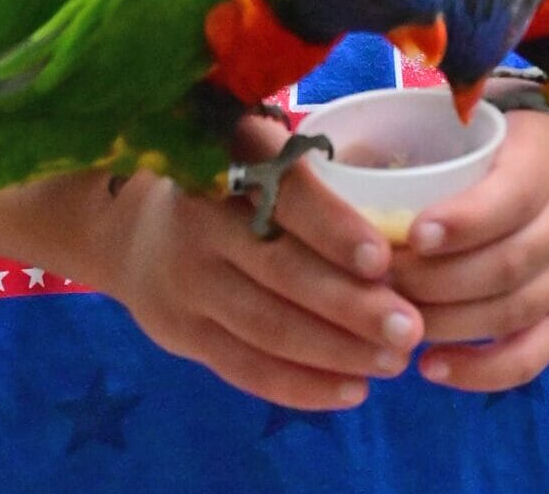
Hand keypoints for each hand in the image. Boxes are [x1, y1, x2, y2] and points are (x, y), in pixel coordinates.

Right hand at [99, 119, 424, 411]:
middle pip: (281, 270)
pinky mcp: (179, 331)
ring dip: (336, 351)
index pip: (286, 195)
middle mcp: (199, 216)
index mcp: (231, 158)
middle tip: (411, 329)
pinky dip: (301, 385)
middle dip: (352, 306)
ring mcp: (184, 278)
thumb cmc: (237, 187)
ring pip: (267, 326)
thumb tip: (412, 234)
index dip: (334, 228)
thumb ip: (327, 182)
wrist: (135, 229)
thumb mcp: (269, 157)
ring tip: (393, 362)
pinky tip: (351, 390)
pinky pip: (245, 367)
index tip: (384, 262)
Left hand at [390, 112, 548, 391]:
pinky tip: (431, 368)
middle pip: (508, 264)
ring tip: (391, 321)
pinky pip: (530, 356)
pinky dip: (481, 371)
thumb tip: (341, 162)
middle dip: (436, 281)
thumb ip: (422, 139)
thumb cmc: (495, 144)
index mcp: (545, 162)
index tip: (411, 235)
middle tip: (378, 281)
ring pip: (513, 312)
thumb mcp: (474, 123)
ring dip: (446, 323)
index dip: (463, 221)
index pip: (512, 198)